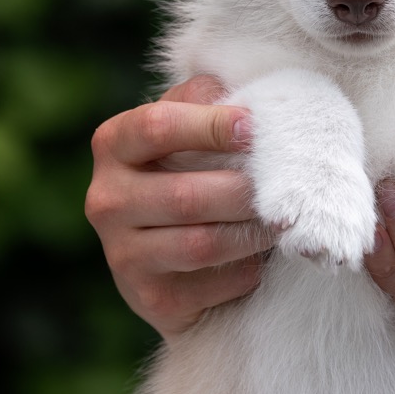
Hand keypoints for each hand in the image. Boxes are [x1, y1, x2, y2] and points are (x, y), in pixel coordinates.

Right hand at [84, 76, 275, 339]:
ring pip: (201, 243)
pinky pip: (212, 284)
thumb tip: (246, 95)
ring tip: (284, 219)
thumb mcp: (192, 128)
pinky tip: (261, 258)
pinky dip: (246, 270)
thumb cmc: (193, 169)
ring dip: (252, 231)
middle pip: (185, 195)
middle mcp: (106, 199)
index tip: (255, 128)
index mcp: (114, 144)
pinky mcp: (151, 298)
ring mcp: (121, 255)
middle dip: (244, 190)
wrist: (175, 256)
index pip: (158, 127)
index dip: (211, 126)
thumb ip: (209, 101)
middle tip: (288, 186)